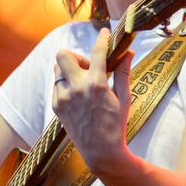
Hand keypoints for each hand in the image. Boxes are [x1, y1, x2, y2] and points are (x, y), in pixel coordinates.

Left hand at [52, 27, 133, 174]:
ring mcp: (63, 98)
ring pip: (58, 70)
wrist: (100, 152)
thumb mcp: (124, 98)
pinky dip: (66, 86)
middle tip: (88, 67)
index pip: (97, 52)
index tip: (105, 32)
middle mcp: (76, 89)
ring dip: (70, 70)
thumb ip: (124, 72)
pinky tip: (79, 96)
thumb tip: (128, 52)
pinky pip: (57, 86)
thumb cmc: (116, 125)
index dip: (102, 38)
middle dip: (75, 56)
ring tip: (84, 83)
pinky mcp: (56, 107)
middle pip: (63, 55)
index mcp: (96, 85)